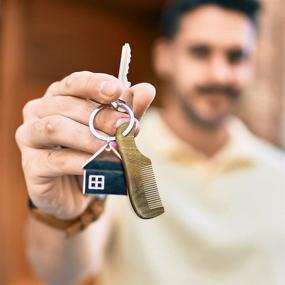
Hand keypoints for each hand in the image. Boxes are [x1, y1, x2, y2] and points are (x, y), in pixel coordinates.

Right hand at [15, 71, 154, 219]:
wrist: (76, 189)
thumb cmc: (92, 151)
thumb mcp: (114, 129)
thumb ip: (128, 110)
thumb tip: (147, 90)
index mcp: (59, 97)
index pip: (75, 82)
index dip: (95, 84)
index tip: (117, 90)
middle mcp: (39, 111)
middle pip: (68, 106)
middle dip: (101, 117)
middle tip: (125, 127)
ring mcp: (29, 137)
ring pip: (56, 127)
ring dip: (90, 138)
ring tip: (115, 148)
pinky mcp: (31, 165)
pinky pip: (57, 160)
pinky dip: (82, 162)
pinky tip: (100, 166)